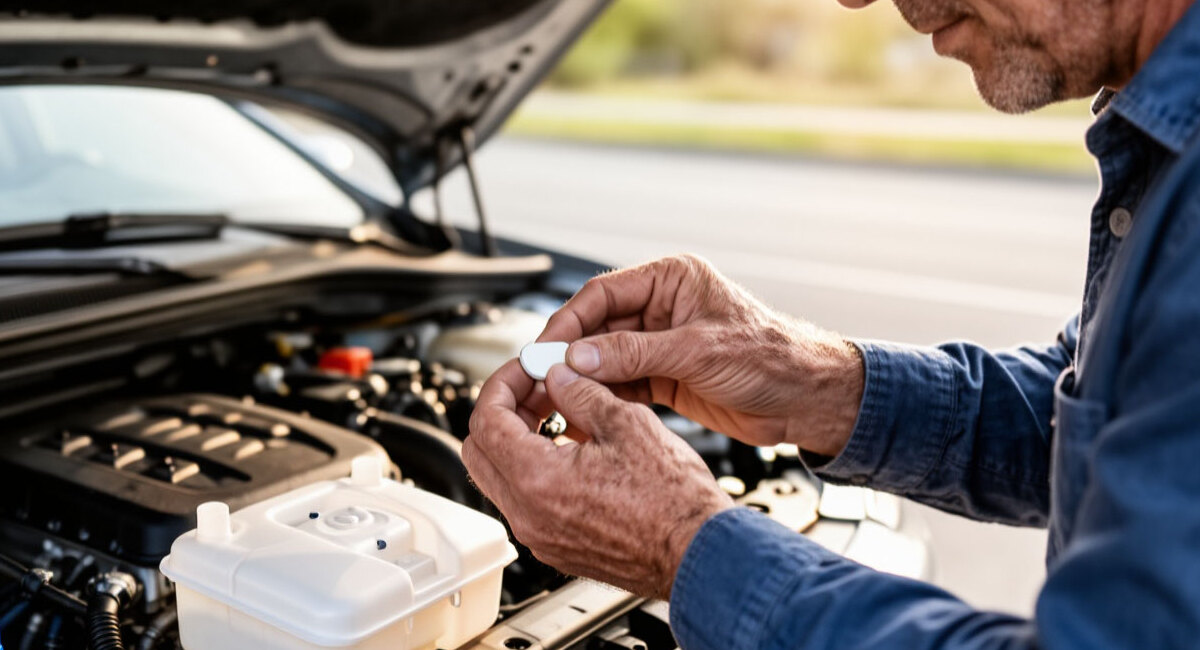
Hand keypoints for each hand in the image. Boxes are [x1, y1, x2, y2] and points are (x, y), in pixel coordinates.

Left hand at [463, 359, 733, 598]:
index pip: (486, 419)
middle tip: (537, 389)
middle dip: (503, 410)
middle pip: (480, 450)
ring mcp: (540, 536)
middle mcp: (528, 515)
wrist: (698, 552)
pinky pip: (525, 502)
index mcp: (537, 481)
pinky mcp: (557, 547)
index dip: (502, 383)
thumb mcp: (626, 423)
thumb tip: (558, 377)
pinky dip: (534, 469)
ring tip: (560, 415)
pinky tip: (573, 450)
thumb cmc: (673, 500)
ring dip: (518, 439)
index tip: (526, 369)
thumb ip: (580, 392)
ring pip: (499, 477)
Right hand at [540, 254, 863, 456]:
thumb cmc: (773, 358)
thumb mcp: (698, 352)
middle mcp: (663, 307)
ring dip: (581, 378)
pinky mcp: (665, 376)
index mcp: (672, 280)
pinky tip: (584, 411)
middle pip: (597, 327)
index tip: (545, 348)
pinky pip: (621, 384)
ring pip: (605, 358)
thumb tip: (580, 357)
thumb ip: (635, 353)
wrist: (808, 399)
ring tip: (554, 400)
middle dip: (568, 353)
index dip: (569, 322)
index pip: (603, 294)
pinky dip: (602, 397)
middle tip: (540, 378)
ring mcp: (662, 343)